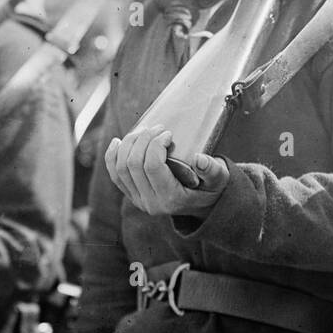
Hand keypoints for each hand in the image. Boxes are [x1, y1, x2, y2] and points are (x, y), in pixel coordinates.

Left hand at [105, 124, 229, 216]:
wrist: (202, 205)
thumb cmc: (212, 187)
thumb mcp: (219, 179)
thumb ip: (212, 169)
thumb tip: (199, 158)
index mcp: (171, 198)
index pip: (152, 167)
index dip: (155, 145)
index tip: (168, 133)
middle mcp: (151, 202)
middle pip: (133, 165)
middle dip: (143, 140)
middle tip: (157, 128)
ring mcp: (139, 200)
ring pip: (120, 168)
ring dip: (128, 144)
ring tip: (144, 131)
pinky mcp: (132, 195)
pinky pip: (114, 175)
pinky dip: (112, 156)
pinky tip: (118, 142)